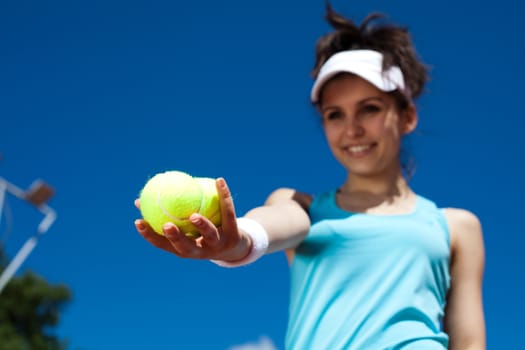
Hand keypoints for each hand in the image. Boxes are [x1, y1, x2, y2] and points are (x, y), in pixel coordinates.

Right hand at [134, 177, 250, 260]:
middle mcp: (201, 251)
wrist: (237, 247)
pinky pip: (228, 213)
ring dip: (202, 225)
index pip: (164, 245)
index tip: (138, 221)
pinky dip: (224, 197)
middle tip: (166, 225)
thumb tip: (140, 200)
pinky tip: (219, 180)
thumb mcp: (185, 227)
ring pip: (210, 235)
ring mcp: (219, 245)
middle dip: (176, 238)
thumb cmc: (203, 233)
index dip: (150, 236)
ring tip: (193, 215)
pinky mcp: (235, 235)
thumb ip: (167, 214)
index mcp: (185, 250)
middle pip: (186, 248)